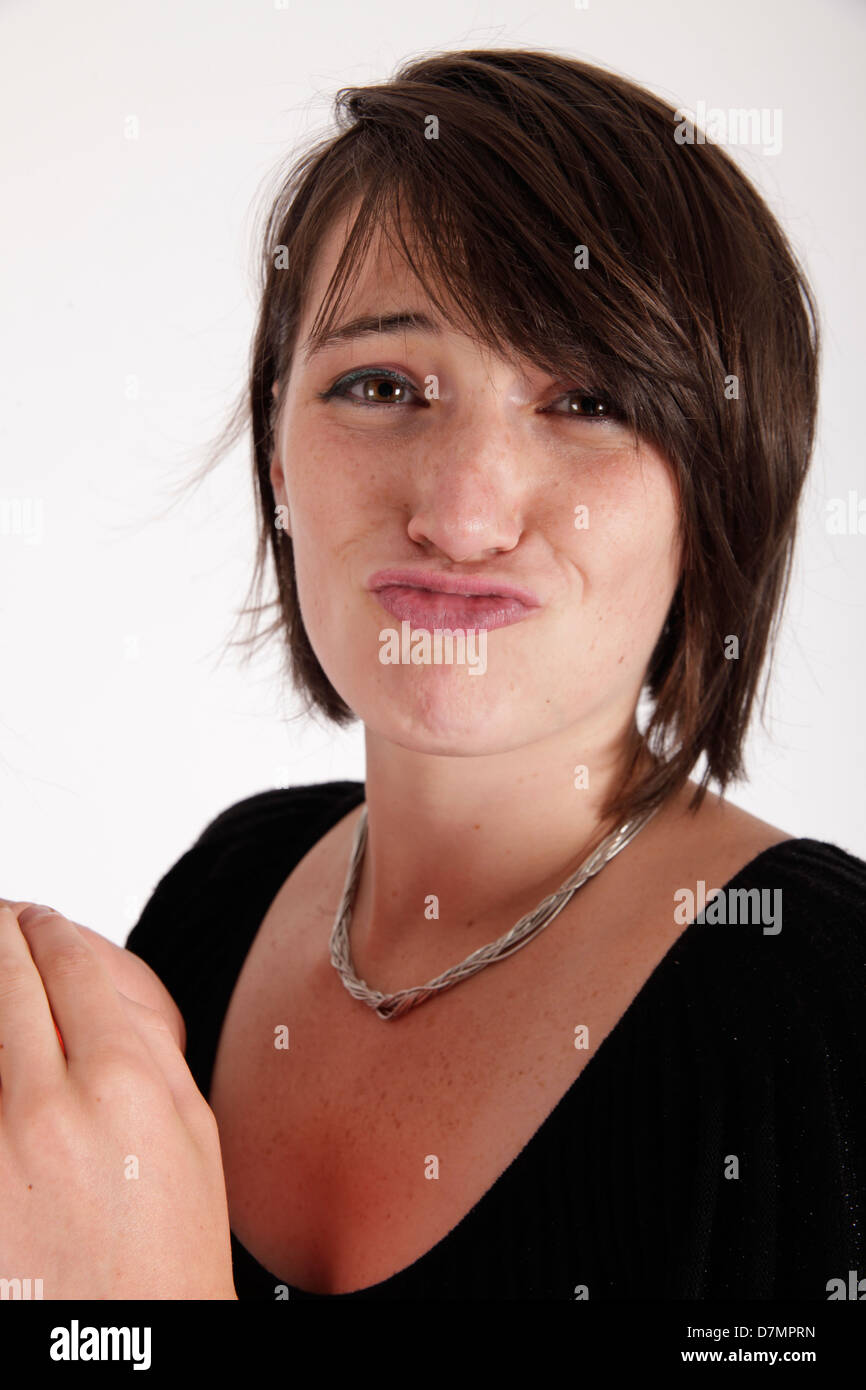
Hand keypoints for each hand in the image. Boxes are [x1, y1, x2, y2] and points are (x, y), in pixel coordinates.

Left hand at [0, 903, 236, 1297]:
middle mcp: (52, 1105)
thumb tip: (99, 996)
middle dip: (1, 940)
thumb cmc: (168, 1257)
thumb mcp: (191, 1135)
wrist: (125, 1350)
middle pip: (8, 980)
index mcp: (129, 1083)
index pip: (72, 967)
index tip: (39, 920)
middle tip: (0, 921)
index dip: (49, 931)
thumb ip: (149, 1052)